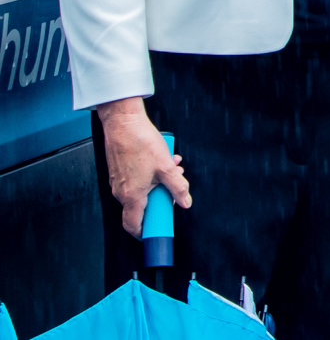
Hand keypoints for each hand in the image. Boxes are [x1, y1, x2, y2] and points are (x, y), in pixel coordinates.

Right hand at [96, 97, 188, 236]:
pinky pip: (135, 181)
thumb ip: (178, 187)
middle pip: (140, 208)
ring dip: (157, 185)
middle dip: (159, 201)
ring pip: (140, 192)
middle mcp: (121, 192)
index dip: (145, 232)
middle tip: (171, 193)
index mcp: (132, 196)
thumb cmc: (140, 142)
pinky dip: (149, 176)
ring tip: (172, 169)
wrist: (122, 123)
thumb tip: (185, 202)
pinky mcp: (118, 171)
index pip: (133, 225)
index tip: (156, 232)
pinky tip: (162, 162)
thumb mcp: (167, 167)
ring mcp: (118, 182)